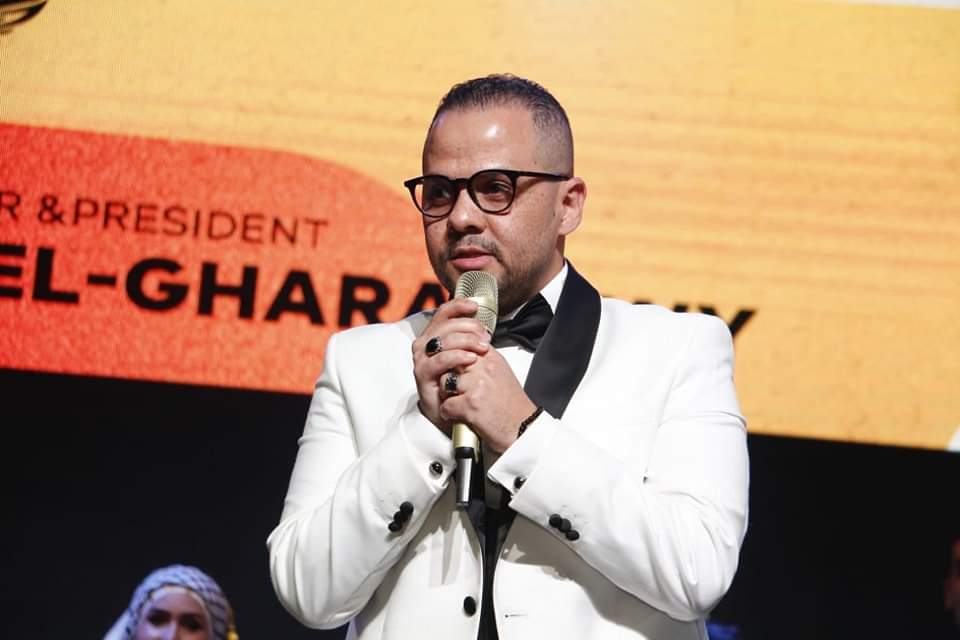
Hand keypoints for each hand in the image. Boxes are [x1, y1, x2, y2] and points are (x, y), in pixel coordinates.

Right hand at [412, 298, 490, 432]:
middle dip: (468, 326)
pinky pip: (439, 360)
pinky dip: (456, 356)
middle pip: (444, 324)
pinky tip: (471, 359)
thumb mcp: (468, 359)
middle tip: (485, 337)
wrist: (454, 415)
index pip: (443, 313)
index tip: (475, 306)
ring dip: (465, 340)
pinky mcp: (422, 376)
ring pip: (442, 340)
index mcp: (434, 337)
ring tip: (483, 348)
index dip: (458, 305)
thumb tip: (484, 326)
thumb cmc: (461, 385)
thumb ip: (471, 341)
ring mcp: (421, 360)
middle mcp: (424, 345)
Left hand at [440, 348, 536, 452]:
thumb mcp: (502, 374)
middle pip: (450, 361)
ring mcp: (477, 385)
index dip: (452, 355)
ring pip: (444, 382)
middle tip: (454, 388)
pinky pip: (445, 405)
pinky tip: (458, 416)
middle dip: (448, 375)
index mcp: (492, 359)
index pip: (462, 343)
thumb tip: (464, 354)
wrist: (523, 429)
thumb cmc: (513, 407)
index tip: (452, 365)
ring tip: (457, 403)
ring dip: (446, 395)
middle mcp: (485, 368)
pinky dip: (449, 414)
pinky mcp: (471, 405)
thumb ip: (483, 361)